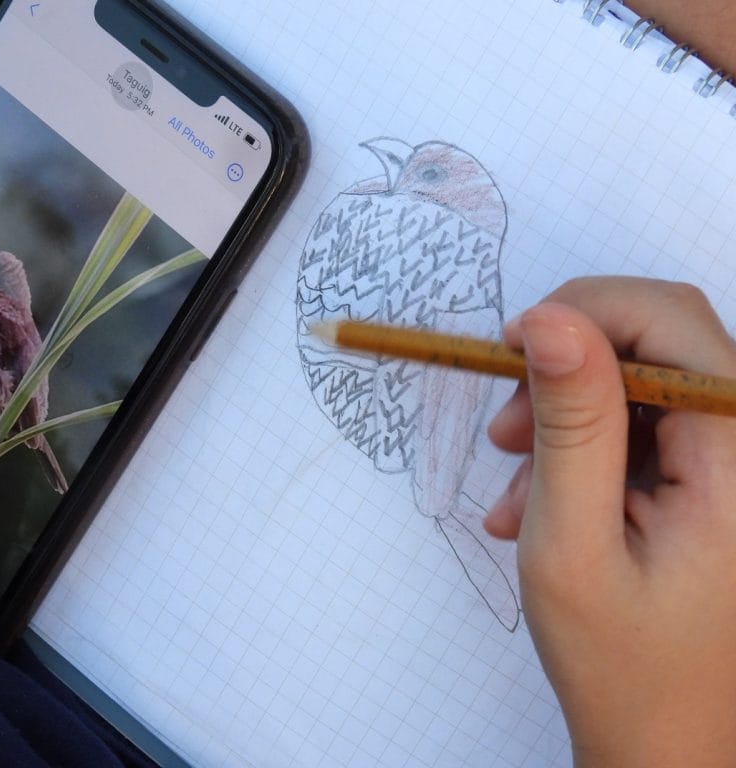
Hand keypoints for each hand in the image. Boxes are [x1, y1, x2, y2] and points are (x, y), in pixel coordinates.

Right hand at [484, 277, 735, 766]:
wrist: (668, 741)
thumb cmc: (624, 664)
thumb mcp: (573, 542)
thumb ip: (571, 425)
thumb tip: (549, 320)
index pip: (668, 322)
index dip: (580, 313)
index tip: (506, 350)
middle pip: (656, 339)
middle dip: (564, 368)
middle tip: (503, 429)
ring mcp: (732, 461)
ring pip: (639, 381)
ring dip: (563, 416)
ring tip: (513, 487)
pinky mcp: (712, 476)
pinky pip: (642, 425)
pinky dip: (581, 449)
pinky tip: (539, 503)